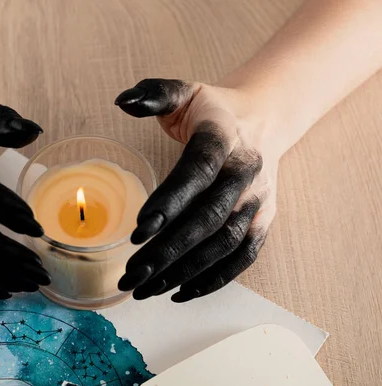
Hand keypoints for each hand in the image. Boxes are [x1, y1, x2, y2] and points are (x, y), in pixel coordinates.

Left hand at [115, 79, 277, 301]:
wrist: (264, 121)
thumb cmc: (213, 112)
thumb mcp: (186, 93)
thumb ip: (154, 95)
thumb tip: (121, 101)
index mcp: (224, 139)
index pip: (197, 172)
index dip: (170, 201)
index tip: (139, 230)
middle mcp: (246, 173)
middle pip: (208, 218)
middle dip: (168, 250)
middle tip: (132, 273)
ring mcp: (258, 201)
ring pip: (223, 244)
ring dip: (184, 271)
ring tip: (145, 288)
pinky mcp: (263, 221)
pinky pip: (242, 257)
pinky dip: (214, 279)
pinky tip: (179, 292)